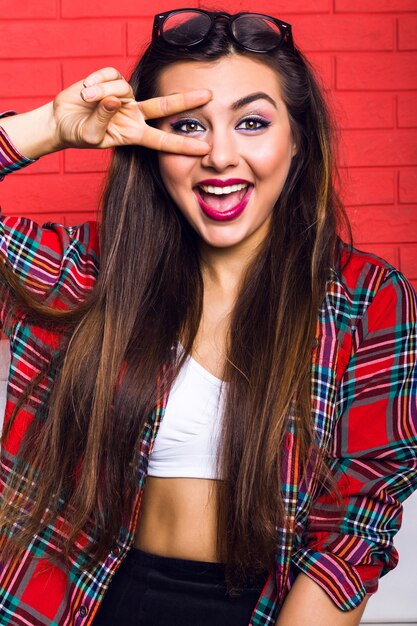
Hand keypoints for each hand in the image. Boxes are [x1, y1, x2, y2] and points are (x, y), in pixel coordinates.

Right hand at [52, 66, 211, 153]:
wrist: (60, 121)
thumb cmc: (78, 134)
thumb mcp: (91, 135)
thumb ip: (103, 118)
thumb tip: (112, 99)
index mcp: (134, 133)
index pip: (163, 140)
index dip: (183, 144)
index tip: (205, 148)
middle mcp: (135, 113)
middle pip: (163, 106)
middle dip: (186, 100)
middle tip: (208, 95)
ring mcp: (125, 96)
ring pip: (122, 89)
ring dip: (101, 93)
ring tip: (85, 98)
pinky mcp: (111, 80)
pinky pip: (109, 75)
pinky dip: (95, 81)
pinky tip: (85, 89)